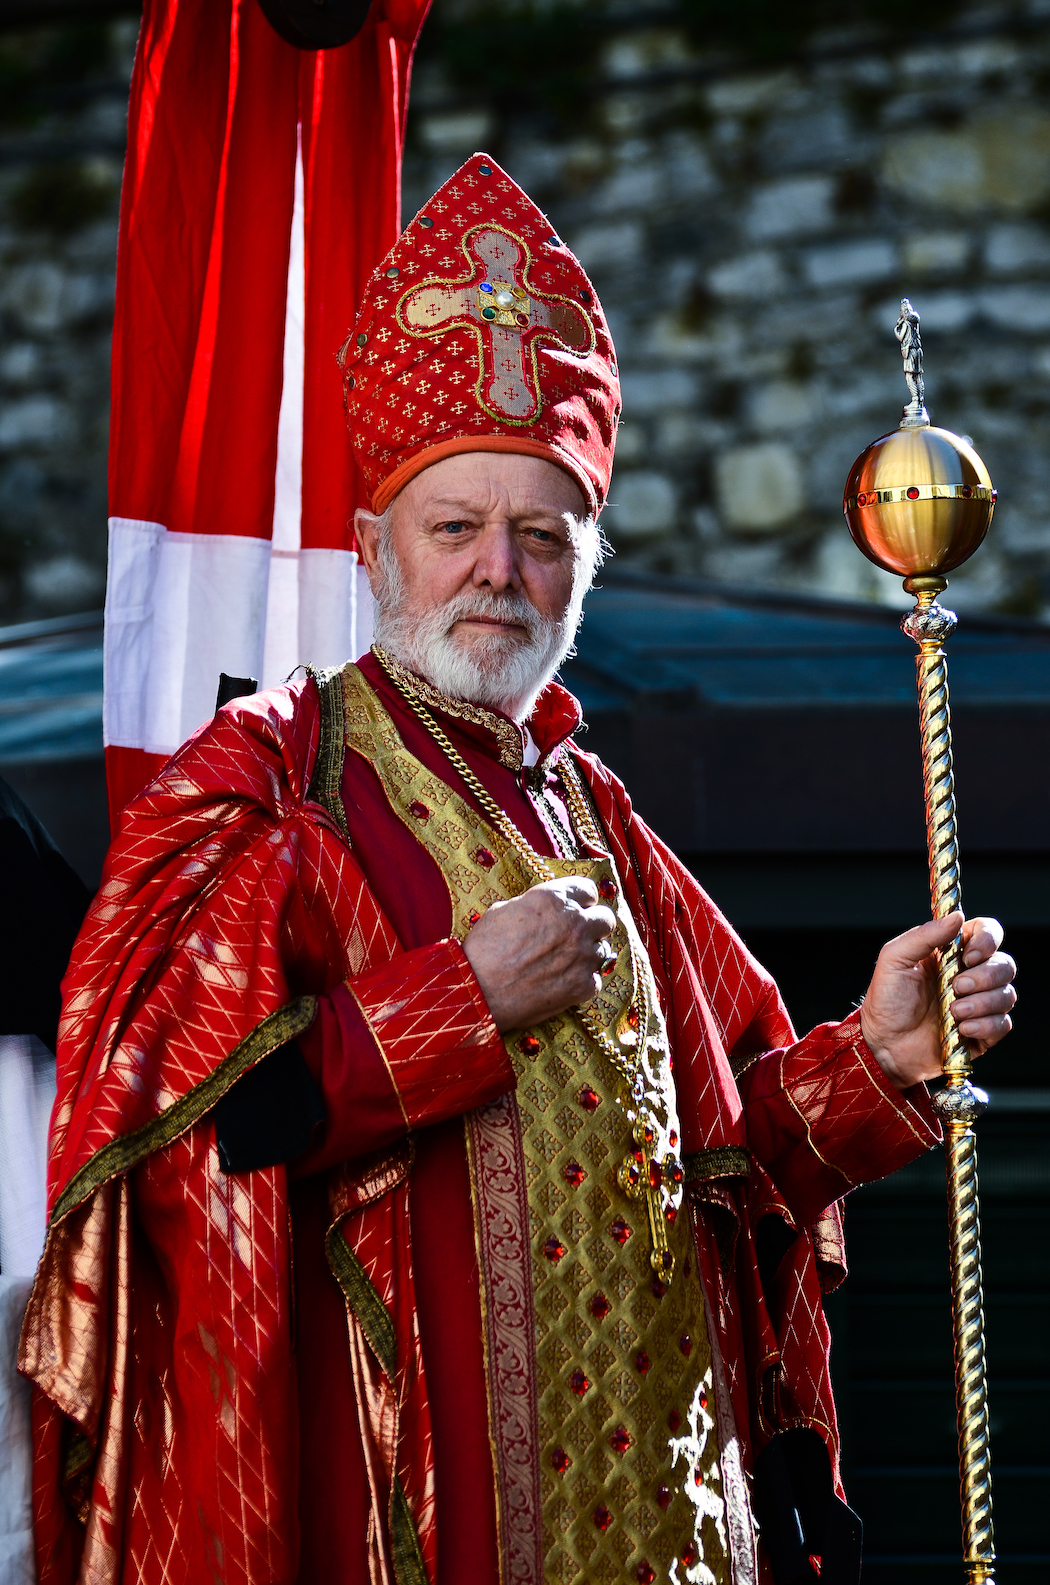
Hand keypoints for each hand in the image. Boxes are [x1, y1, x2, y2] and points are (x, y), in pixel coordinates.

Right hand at [463, 877, 616, 1032]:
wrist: (477, 990)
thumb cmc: (483, 950)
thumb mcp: (503, 910)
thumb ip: (533, 905)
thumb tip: (543, 910)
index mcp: (555, 899)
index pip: (589, 890)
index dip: (581, 900)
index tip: (575, 909)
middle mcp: (575, 924)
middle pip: (605, 918)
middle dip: (593, 925)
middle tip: (576, 935)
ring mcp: (582, 955)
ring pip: (603, 949)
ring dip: (587, 954)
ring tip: (564, 962)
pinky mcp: (583, 986)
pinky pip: (594, 979)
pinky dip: (581, 981)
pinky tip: (562, 983)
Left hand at [860, 913, 1015, 1090]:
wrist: (883, 1044)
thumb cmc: (886, 1000)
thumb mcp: (894, 960)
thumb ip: (924, 935)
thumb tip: (957, 916)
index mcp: (952, 953)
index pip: (987, 933)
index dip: (988, 940)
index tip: (970, 956)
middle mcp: (970, 976)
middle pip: (1004, 964)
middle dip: (985, 976)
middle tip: (956, 988)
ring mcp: (979, 1004)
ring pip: (1007, 995)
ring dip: (983, 1003)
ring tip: (954, 1012)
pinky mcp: (982, 1032)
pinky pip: (1003, 1024)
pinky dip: (986, 1025)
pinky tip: (962, 1029)